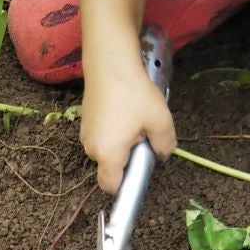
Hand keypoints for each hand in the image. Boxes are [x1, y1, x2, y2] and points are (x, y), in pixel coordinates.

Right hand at [80, 60, 175, 192]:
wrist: (110, 63)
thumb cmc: (134, 93)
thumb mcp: (160, 120)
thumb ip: (165, 145)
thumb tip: (161, 154)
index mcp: (108, 154)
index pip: (111, 187)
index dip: (126, 184)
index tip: (139, 168)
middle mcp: (92, 148)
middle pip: (109, 167)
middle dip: (127, 158)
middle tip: (142, 133)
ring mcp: (85, 134)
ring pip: (105, 150)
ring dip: (120, 143)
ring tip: (133, 118)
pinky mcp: (84, 120)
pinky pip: (100, 136)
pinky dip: (112, 130)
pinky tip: (123, 110)